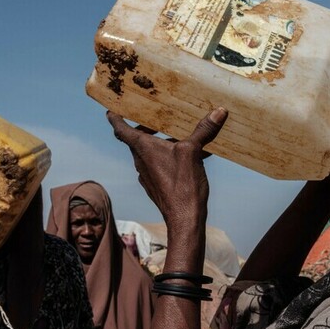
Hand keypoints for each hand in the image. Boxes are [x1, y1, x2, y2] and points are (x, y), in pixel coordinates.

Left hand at [107, 108, 227, 230]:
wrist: (184, 218)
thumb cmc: (183, 185)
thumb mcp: (193, 152)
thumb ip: (203, 131)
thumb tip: (219, 112)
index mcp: (143, 149)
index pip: (121, 129)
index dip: (114, 117)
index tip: (110, 110)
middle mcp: (141, 161)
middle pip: (137, 139)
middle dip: (145, 126)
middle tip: (156, 116)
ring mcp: (148, 175)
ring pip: (150, 152)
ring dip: (160, 141)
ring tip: (179, 134)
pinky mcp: (157, 185)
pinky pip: (160, 164)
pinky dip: (169, 155)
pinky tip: (190, 155)